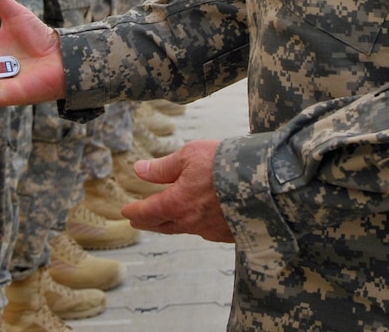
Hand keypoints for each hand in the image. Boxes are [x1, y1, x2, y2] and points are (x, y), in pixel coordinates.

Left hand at [119, 140, 233, 242]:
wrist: (263, 181)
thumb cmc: (225, 164)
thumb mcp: (189, 156)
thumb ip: (163, 167)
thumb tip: (139, 170)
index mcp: (177, 203)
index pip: (147, 212)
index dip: (134, 212)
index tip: (126, 212)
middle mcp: (190, 222)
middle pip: (162, 226)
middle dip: (148, 222)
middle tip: (138, 221)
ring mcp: (210, 230)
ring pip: (183, 229)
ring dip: (171, 224)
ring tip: (165, 218)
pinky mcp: (227, 233)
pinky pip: (205, 231)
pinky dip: (195, 225)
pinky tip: (197, 219)